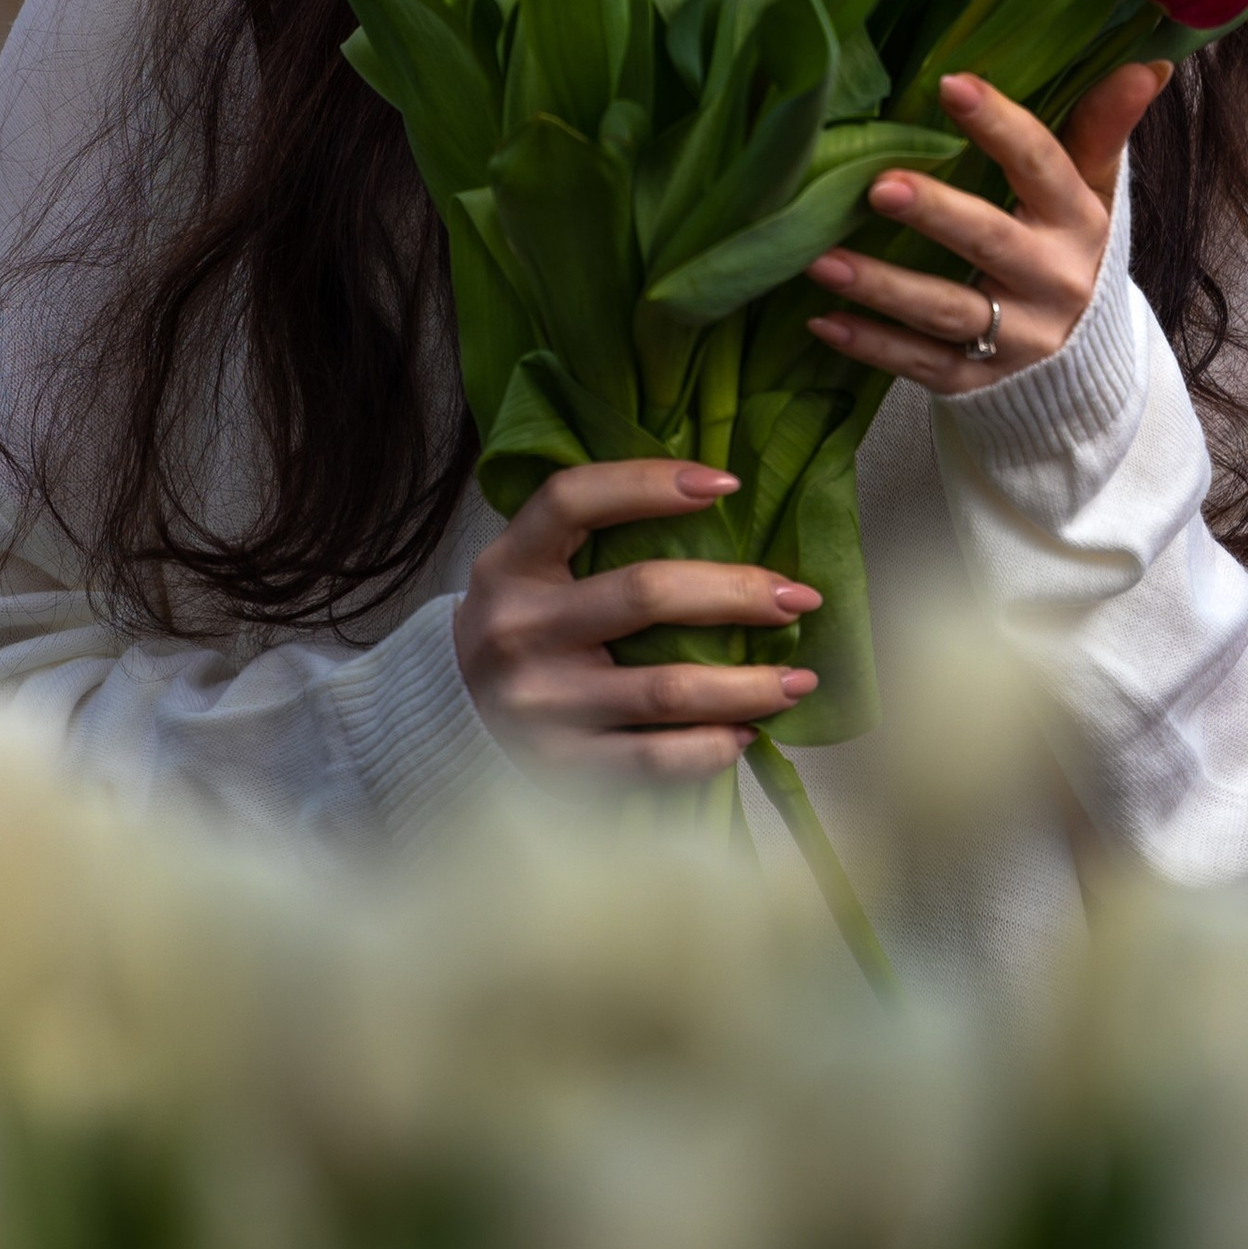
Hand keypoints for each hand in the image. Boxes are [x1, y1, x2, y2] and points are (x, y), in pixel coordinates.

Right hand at [453, 458, 824, 781]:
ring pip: (664, 688)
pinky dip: (711, 748)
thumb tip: (724, 513)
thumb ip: (595, 542)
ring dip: (748, 685)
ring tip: (799, 679)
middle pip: (644, 593)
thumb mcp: (533, 571)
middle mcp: (517, 628)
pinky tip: (747, 733)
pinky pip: (651, 760)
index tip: (728, 485)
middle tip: (800, 597)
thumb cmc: (524, 628)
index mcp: (510, 563)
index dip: (651, 482)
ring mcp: (535, 702)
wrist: (447, 720)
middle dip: (739, 592)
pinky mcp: (554, 766)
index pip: (574, 499)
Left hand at [802, 62, 1171, 395]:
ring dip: (882, 286)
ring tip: (821, 260)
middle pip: (989, 242)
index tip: (950, 84)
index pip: (1042, 166)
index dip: (1000, 126)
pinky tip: (821, 321)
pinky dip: (870, 346)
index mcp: (1077, 223)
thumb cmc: (1069, 253)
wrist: (1084, 371)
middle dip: (936, 214)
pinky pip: (918, 365)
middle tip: (878, 186)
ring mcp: (1014, 339)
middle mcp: (1050, 281)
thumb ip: (1104, 129)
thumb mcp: (1094, 195)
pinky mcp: (975, 382)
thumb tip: (1148, 63)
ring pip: (945, 310)